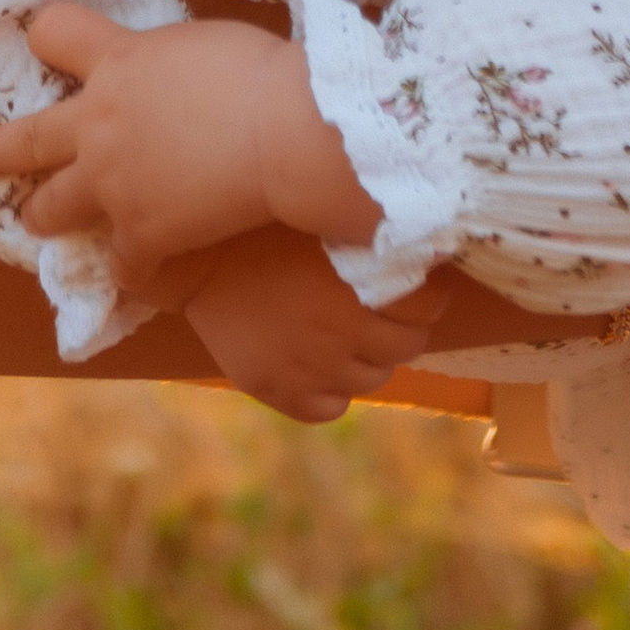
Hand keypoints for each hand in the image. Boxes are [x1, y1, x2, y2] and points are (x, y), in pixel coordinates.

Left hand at [0, 1, 379, 285]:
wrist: (285, 131)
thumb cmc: (261, 72)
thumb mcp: (199, 42)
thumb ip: (166, 59)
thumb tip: (173, 70)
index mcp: (116, 63)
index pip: (53, 31)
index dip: (49, 36)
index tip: (47, 43)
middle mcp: (97, 122)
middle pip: (28, 138)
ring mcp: (111, 182)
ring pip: (52, 207)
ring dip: (44, 213)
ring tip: (34, 221)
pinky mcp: (141, 234)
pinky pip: (121, 264)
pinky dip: (130, 269)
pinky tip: (136, 275)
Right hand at [181, 226, 444, 424]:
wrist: (196, 255)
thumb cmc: (266, 226)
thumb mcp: (328, 222)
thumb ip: (377, 242)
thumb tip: (433, 249)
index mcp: (364, 288)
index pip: (431, 307)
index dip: (424, 294)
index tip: (411, 282)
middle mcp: (344, 332)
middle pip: (407, 347)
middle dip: (399, 327)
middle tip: (374, 307)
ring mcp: (312, 368)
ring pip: (373, 379)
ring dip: (367, 357)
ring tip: (340, 329)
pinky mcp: (281, 391)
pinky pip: (331, 407)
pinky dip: (331, 390)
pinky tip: (315, 360)